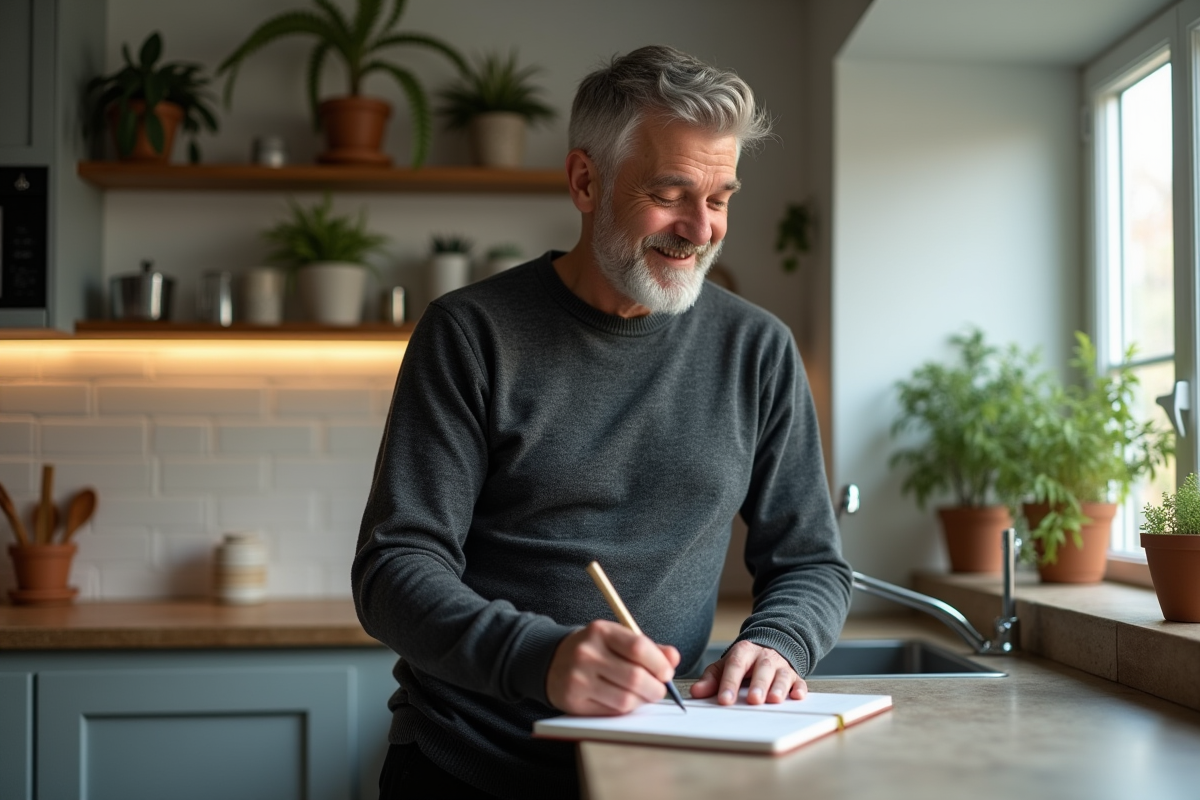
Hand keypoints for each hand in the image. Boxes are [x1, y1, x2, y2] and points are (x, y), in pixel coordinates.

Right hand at [546, 620, 680, 715]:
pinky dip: (625, 710)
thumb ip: (648, 647)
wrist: (552, 662)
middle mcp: (587, 653)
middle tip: (659, 689)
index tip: (667, 672)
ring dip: (642, 701)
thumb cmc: (594, 650)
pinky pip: (611, 712)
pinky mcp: (573, 701)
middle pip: (635, 677)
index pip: (638, 647)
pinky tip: (623, 700)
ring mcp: (578, 679)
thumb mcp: (617, 639)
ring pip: (625, 699)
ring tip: (642, 695)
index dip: (659, 663)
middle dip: (655, 688)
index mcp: (600, 631)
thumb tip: (673, 658)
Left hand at [689, 640, 806, 704]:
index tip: (724, 700)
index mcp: (744, 652)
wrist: (769, 645)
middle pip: (762, 669)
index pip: (736, 666)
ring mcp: (781, 666)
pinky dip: (799, 689)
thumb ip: (711, 679)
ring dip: (779, 687)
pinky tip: (797, 696)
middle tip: (753, 700)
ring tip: (774, 700)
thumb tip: (696, 693)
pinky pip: (799, 682)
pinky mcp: (795, 676)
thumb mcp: (725, 666)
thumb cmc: (744, 661)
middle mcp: (764, 657)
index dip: (729, 683)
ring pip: (782, 675)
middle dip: (758, 685)